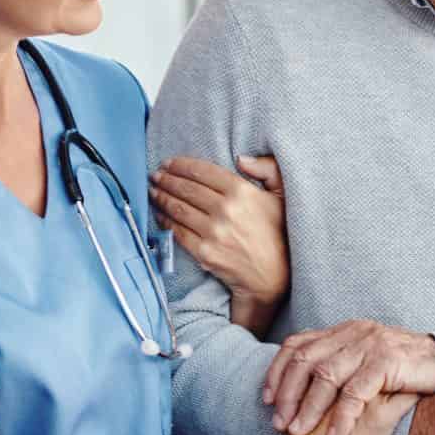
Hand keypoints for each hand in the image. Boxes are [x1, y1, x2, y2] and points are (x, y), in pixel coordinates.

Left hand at [149, 155, 286, 309]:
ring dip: (161, 197)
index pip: (203, 172)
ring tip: (153, 190)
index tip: (169, 163)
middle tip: (155, 175)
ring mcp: (213, 232)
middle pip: (187, 188)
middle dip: (167, 179)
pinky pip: (178, 231)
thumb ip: (267, 170)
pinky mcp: (204, 252)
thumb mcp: (282, 196)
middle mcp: (225, 210)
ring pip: (178, 208)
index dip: (181, 165)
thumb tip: (241, 158)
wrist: (273, 277)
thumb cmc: (279, 234)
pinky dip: (164, 220)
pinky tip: (159, 213)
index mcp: (242, 192)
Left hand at [262, 321, 434, 434]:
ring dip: (309, 407)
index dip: (277, 372)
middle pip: (305, 361)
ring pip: (326, 376)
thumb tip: (303, 386)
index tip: (265, 399)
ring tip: (298, 432)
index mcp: (343, 331)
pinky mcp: (387, 362)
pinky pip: (356, 391)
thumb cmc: (402, 368)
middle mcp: (352, 333)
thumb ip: (338, 365)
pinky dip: (342, 415)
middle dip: (287, 394)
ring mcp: (370, 345)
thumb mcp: (364, 361)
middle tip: (279, 423)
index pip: (297, 345)